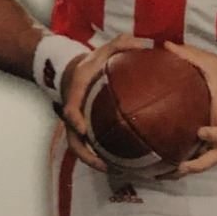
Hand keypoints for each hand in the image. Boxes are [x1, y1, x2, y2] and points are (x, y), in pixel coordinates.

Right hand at [59, 34, 150, 171]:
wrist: (72, 72)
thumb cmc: (92, 62)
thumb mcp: (104, 49)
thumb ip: (122, 44)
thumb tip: (147, 44)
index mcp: (75, 93)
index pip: (70, 108)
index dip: (74, 118)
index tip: (81, 128)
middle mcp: (73, 114)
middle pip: (73, 140)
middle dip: (86, 154)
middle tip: (104, 164)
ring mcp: (76, 126)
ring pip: (80, 149)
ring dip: (94, 162)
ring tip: (115, 171)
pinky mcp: (83, 132)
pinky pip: (90, 148)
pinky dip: (102, 157)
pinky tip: (123, 164)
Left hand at [163, 41, 216, 176]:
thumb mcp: (209, 62)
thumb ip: (187, 54)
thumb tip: (164, 45)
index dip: (216, 133)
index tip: (199, 131)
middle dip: (200, 164)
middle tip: (181, 167)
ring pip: (209, 159)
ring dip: (190, 168)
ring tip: (166, 174)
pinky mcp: (212, 139)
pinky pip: (202, 154)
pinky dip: (188, 162)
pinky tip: (166, 168)